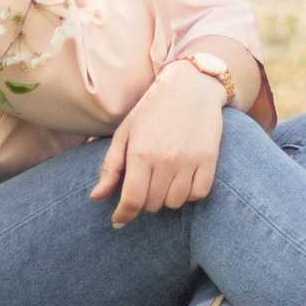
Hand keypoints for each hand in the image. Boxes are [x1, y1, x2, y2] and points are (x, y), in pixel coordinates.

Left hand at [90, 57, 223, 225]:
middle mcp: (164, 159)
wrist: (191, 86)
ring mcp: (189, 160)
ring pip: (175, 202)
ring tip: (164, 179)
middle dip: (145, 200)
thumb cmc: (152, 109)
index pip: (132, 199)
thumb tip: (96, 197)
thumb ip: (111, 167)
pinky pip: (198, 194)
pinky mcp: (209, 159)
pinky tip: (183, 179)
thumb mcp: (125, 132)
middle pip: (153, 204)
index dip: (124, 215)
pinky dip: (189, 193)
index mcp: (140, 152)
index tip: (119, 220)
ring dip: (167, 197)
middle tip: (146, 184)